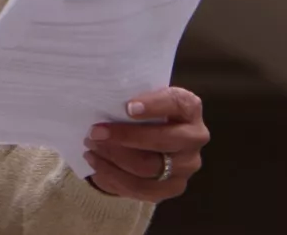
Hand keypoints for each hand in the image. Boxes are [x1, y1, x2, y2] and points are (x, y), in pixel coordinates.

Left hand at [83, 87, 208, 202]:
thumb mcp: (137, 98)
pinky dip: (115, 177)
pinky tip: (97, 165)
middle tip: (95, 132)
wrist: (147, 138)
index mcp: (188, 108)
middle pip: (162, 140)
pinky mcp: (174, 187)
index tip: (128, 108)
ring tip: (91, 148)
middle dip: (124, 136)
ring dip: (114, 157)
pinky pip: (143, 188)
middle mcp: (194, 137)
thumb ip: (128, 97)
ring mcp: (187, 165)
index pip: (176, 103)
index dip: (154, 105)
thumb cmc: (140, 111)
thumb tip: (102, 101)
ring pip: (149, 167)